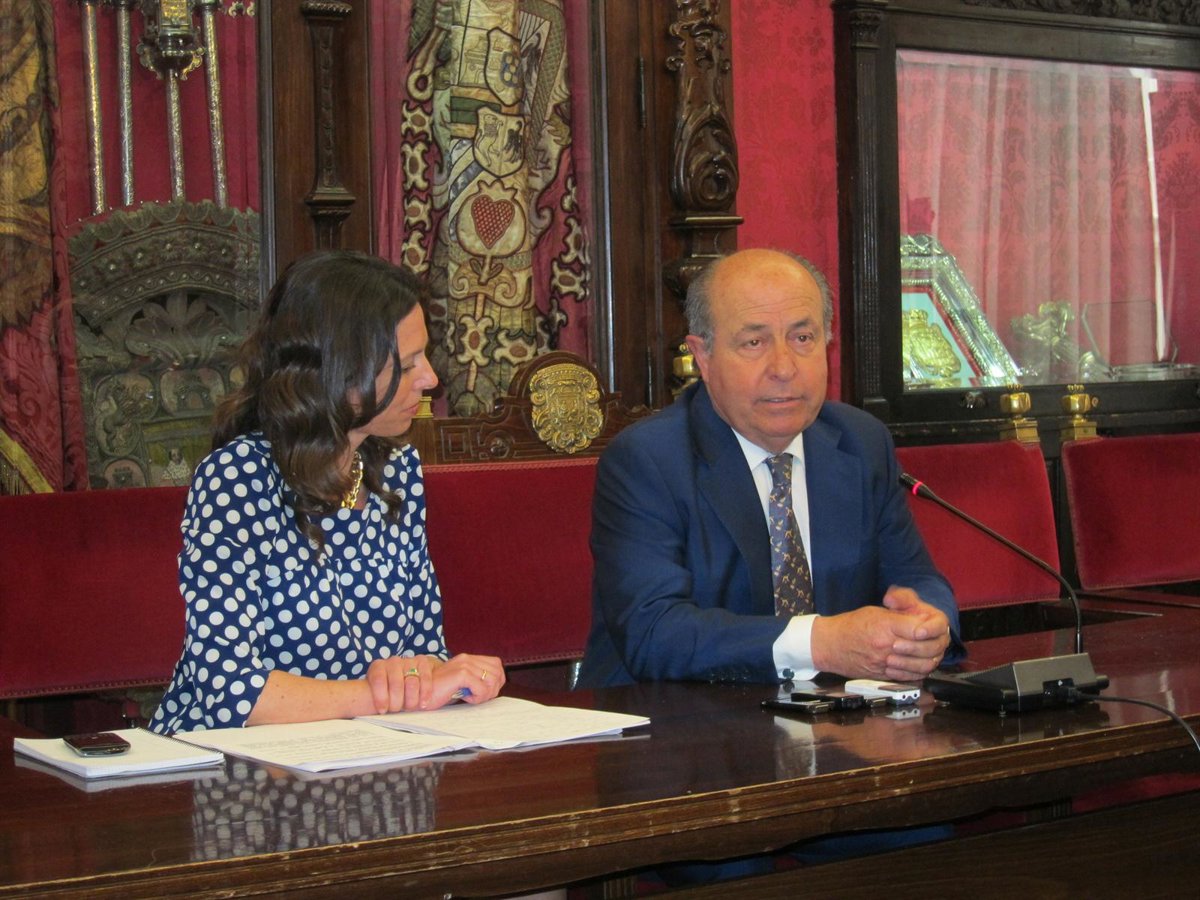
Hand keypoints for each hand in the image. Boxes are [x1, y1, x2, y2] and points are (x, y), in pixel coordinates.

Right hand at [365, 653, 505, 712]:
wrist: (415, 693)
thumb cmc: (434, 692)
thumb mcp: (456, 685)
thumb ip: (472, 682)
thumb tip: (493, 687)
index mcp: (467, 659)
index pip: (496, 664)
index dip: (497, 680)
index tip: (485, 693)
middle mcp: (466, 659)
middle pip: (498, 671)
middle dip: (493, 689)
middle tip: (478, 698)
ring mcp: (464, 665)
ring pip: (492, 680)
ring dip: (486, 694)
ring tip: (471, 699)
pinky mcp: (460, 674)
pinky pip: (482, 688)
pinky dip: (478, 697)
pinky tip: (465, 700)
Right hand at [810, 586, 949, 681]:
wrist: (829, 645)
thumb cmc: (850, 625)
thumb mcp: (875, 612)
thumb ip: (899, 615)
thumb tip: (921, 619)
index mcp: (884, 625)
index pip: (918, 629)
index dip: (929, 628)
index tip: (930, 626)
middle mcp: (886, 645)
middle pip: (923, 648)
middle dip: (935, 643)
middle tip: (936, 638)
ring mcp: (884, 663)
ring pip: (920, 666)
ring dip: (930, 659)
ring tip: (932, 652)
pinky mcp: (882, 675)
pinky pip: (908, 676)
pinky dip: (919, 671)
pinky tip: (921, 665)